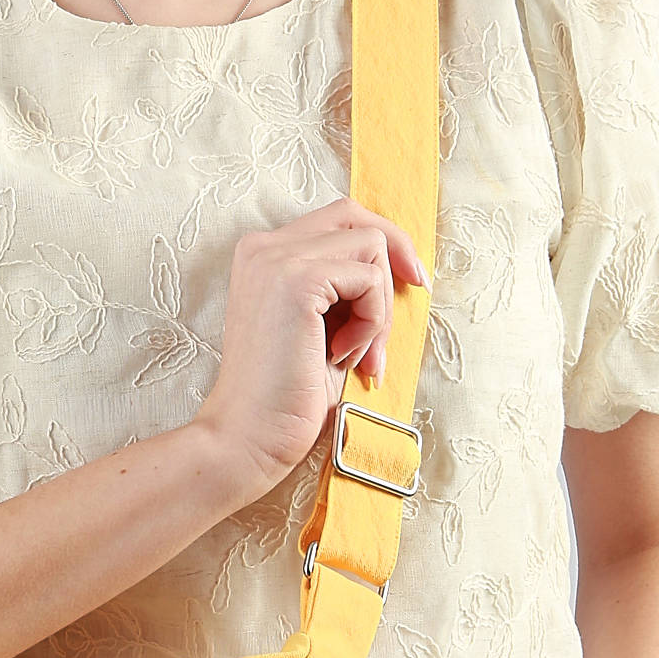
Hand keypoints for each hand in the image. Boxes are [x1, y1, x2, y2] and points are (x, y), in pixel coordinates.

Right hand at [194, 196, 429, 501]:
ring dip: (380, 307)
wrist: (248, 438)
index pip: (339, 219)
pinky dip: (373, 320)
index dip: (382, 245)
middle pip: (357, 218)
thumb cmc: (286, 397)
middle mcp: (264, 246)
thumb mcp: (321, 329)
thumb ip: (345, 290)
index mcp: (263, 255)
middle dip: (393, 262)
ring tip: (355, 355)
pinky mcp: (298, 279)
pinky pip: (370, 278)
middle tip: (400, 313)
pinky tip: (343, 356)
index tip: (410, 284)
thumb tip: (402, 269)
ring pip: (370, 247)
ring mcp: (278, 258)